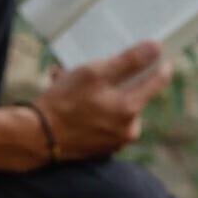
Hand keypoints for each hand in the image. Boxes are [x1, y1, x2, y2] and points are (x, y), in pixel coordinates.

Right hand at [33, 41, 172, 161]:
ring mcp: (113, 142)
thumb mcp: (94, 74)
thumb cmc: (64, 103)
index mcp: (129, 109)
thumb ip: (129, 61)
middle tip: (90, 70)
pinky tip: (70, 105)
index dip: (160, 64)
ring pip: (113, 109)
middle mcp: (127, 129)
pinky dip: (89, 112)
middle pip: (132, 95)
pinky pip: (101, 124)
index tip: (160, 55)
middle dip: (113, 81)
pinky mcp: (99, 150)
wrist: (37, 137)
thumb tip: (156, 48)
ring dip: (96, 96)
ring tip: (70, 86)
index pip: (158, 81)